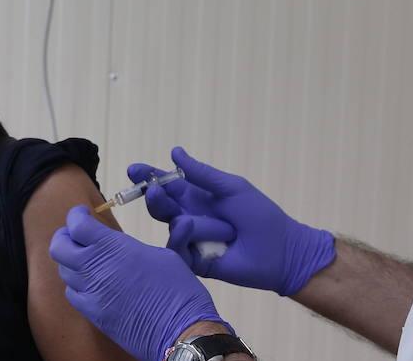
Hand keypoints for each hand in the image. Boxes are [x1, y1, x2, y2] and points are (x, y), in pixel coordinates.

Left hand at [49, 205, 227, 360]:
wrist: (180, 330)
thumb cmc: (178, 289)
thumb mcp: (160, 255)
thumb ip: (129, 247)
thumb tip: (118, 247)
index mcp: (113, 247)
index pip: (77, 225)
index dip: (76, 216)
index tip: (82, 214)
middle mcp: (95, 268)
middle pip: (59, 247)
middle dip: (64, 236)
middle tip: (76, 234)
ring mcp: (91, 293)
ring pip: (64, 271)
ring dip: (71, 262)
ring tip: (87, 260)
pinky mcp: (92, 314)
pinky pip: (73, 294)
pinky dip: (77, 286)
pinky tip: (91, 284)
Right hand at [128, 147, 336, 295]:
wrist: (279, 250)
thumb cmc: (259, 215)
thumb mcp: (231, 188)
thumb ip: (202, 174)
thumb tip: (174, 152)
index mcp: (197, 197)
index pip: (167, 184)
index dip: (149, 177)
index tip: (133, 170)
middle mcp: (189, 216)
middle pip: (160, 205)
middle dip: (154, 196)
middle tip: (152, 190)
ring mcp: (190, 239)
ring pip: (170, 224)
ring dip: (183, 218)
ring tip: (195, 220)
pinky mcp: (193, 261)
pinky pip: (176, 248)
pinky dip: (182, 238)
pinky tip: (191, 231)